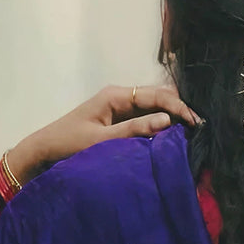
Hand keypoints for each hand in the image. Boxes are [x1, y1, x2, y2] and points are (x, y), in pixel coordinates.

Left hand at [9, 85, 198, 181]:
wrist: (45, 149)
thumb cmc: (69, 144)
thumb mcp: (102, 140)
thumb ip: (134, 130)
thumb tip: (166, 120)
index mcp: (115, 95)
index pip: (155, 94)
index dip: (178, 106)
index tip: (195, 122)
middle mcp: (119, 96)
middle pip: (157, 96)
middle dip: (179, 109)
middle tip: (198, 128)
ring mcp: (119, 107)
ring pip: (153, 106)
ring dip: (171, 117)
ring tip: (190, 132)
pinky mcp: (118, 119)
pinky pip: (144, 118)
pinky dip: (159, 124)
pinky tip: (171, 136)